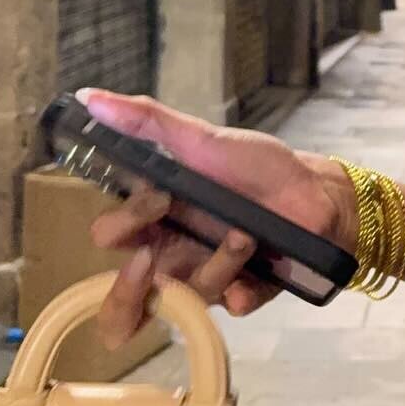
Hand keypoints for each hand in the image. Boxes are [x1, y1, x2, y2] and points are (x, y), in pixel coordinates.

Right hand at [76, 89, 354, 350]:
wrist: (315, 188)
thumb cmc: (255, 165)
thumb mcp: (203, 139)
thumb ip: (149, 121)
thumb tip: (89, 97)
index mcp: (155, 219)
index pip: (110, 236)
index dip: (121, 225)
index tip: (156, 198)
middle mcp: (173, 254)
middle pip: (124, 296)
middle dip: (131, 285)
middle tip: (155, 257)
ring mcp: (207, 277)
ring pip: (184, 296)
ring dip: (214, 264)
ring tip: (245, 235)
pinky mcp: (244, 293)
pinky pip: (230, 308)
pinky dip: (240, 295)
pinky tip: (250, 281)